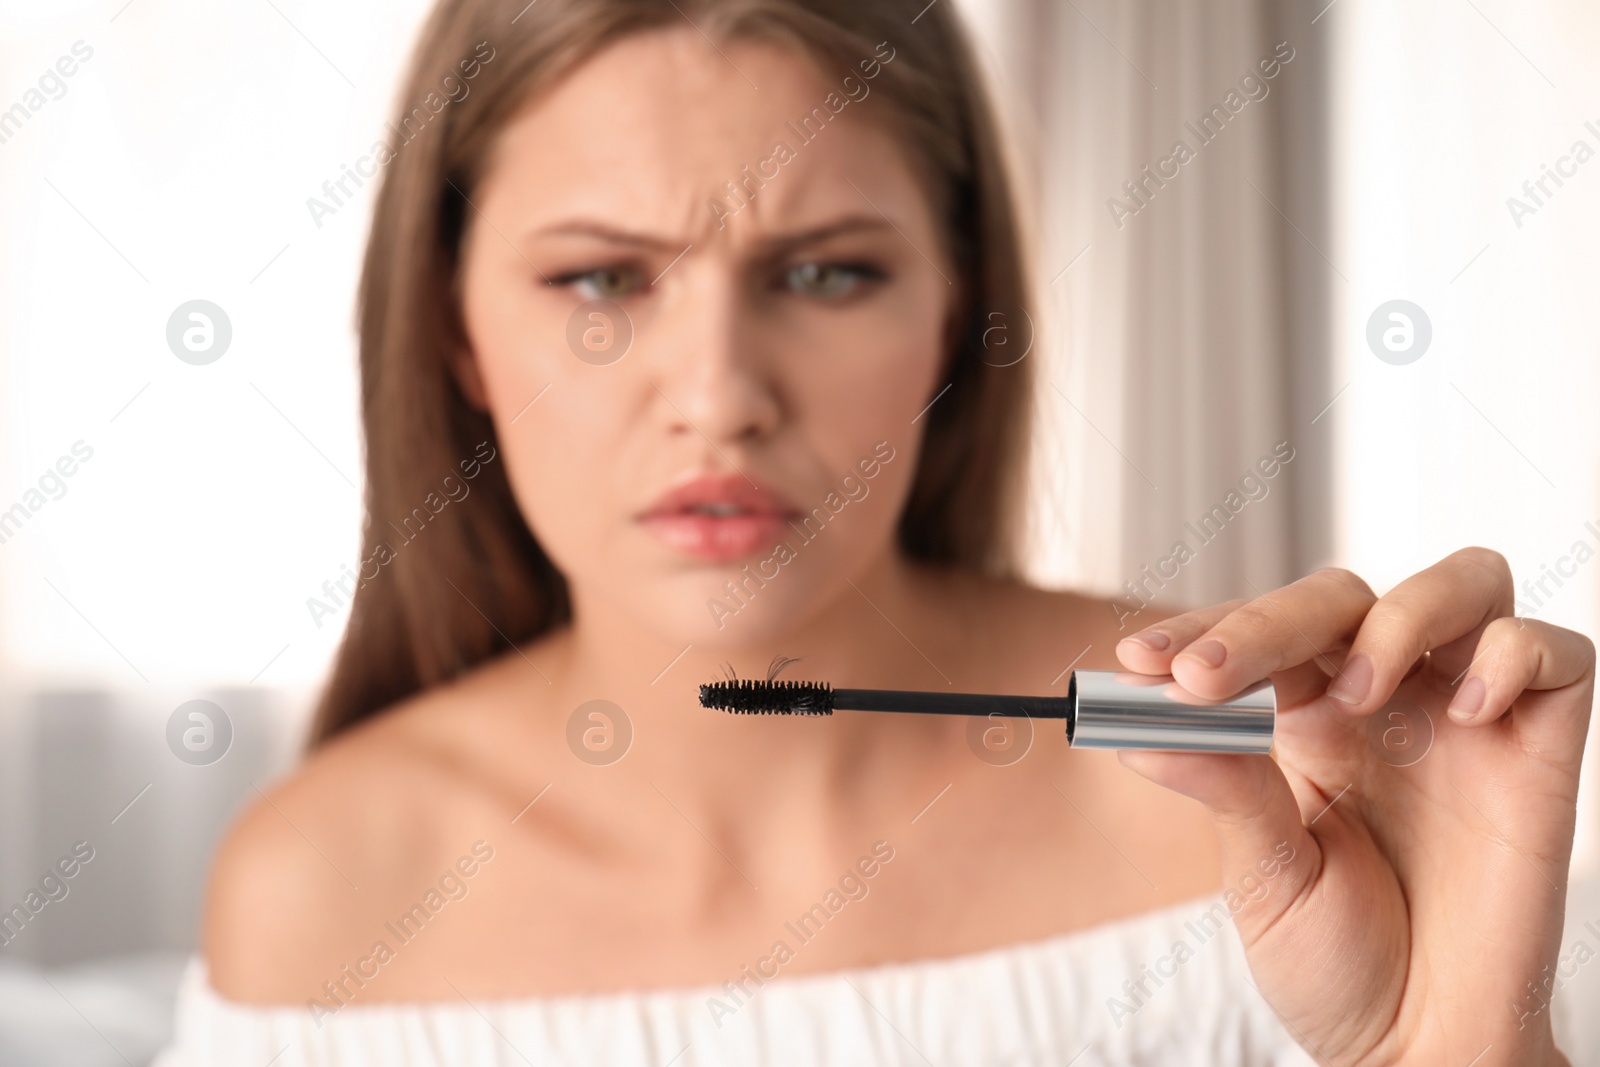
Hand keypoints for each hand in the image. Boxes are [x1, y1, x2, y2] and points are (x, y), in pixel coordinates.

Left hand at [1114, 549, 1592, 1065]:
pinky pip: (1551, 650)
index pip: (1258, 633)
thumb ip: (1225, 788)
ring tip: (1354, 696)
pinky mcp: (1541, 744)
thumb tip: (1140, 729)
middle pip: (1341, 597)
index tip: (1139, 662)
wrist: (1425, 1047)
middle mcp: (1387, 700)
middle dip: (1266, 622)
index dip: (1200, 631)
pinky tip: (1467, 711)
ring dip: (1396, 617)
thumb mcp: (1264, 876)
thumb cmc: (1339, 965)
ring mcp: (1467, 714)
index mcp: (1306, 721)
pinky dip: (1510, 656)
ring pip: (1461, 583)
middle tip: (1206, 677)